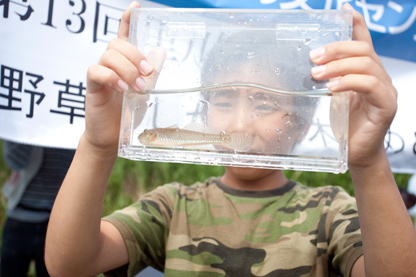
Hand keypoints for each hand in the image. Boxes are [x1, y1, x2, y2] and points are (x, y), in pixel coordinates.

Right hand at [84, 1, 165, 155]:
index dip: (128, 20)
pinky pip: (96, 71)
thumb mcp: (146, 92)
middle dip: (135, 55)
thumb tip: (160, 51)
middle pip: (117, 43)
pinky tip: (122, 88)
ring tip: (137, 88)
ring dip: (127, 69)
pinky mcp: (93, 86)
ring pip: (109, 55)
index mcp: (125, 63)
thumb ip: (151, 73)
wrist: (113, 136)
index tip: (135, 6)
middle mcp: (111, 65)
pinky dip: (112, 77)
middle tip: (147, 73)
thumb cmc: (128, 114)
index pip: (124, 36)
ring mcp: (101, 74)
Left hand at [310, 3, 396, 169]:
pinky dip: (348, 82)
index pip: (364, 41)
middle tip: (314, 57)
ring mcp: (386, 90)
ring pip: (367, 64)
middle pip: (363, 50)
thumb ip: (331, 76)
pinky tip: (332, 87)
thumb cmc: (344, 123)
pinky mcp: (386, 105)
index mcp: (367, 71)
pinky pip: (370, 85)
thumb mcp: (334, 93)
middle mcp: (379, 76)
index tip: (343, 11)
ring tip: (317, 74)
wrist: (355, 151)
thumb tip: (312, 61)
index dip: (356, 23)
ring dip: (338, 66)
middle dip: (337, 48)